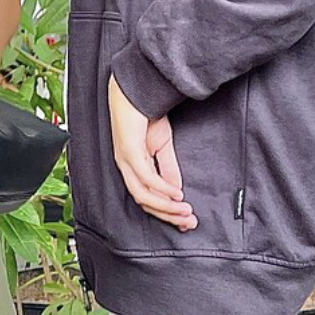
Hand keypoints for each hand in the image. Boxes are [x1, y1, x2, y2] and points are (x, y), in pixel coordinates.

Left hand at [107, 77, 196, 230]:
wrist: (134, 91)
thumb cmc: (145, 116)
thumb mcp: (161, 145)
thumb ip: (167, 168)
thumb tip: (176, 190)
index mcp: (132, 169)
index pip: (147, 199)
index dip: (166, 212)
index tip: (186, 222)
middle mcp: (125, 168)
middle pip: (145, 202)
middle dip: (168, 215)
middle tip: (189, 222)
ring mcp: (125, 161)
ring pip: (143, 194)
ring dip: (166, 206)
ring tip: (185, 211)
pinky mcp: (128, 151)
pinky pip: (145, 176)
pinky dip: (162, 188)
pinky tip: (176, 194)